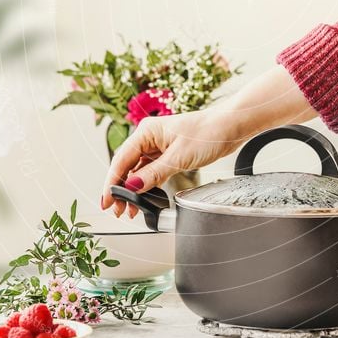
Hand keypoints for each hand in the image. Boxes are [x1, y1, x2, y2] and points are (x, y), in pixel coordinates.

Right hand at [101, 65, 313, 217]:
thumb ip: (153, 174)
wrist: (230, 126)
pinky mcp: (169, 152)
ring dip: (132, 189)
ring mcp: (158, 145)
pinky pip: (150, 170)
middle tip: (117, 211)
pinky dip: (145, 184)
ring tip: (129, 211)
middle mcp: (149, 137)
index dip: (112, 182)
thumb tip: (131, 188)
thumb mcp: (179, 158)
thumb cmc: (208, 134)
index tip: (107, 202)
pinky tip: (143, 198)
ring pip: (137, 170)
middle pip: (126, 165)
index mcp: (146, 132)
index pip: (121, 160)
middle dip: (120, 189)